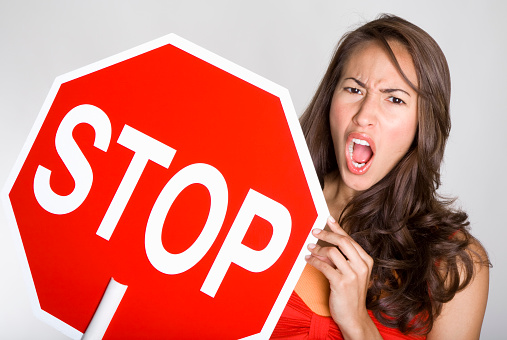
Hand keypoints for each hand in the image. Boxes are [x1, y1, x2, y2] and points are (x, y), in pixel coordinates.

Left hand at [305, 216, 379, 338]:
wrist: (354, 317)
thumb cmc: (351, 295)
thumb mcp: (352, 274)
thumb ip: (342, 259)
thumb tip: (324, 245)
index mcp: (366, 261)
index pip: (350, 239)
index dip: (337, 228)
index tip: (327, 218)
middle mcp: (361, 266)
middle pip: (342, 241)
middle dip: (326, 234)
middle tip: (314, 231)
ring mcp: (352, 274)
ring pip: (331, 252)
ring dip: (317, 249)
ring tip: (309, 249)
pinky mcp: (341, 283)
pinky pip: (324, 266)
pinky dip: (314, 261)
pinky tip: (308, 260)